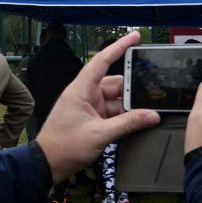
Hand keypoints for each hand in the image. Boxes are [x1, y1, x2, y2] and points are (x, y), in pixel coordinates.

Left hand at [37, 32, 160, 179]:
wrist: (48, 165)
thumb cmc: (64, 147)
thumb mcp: (100, 135)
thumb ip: (128, 124)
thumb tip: (152, 115)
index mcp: (81, 90)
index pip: (102, 61)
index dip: (119, 47)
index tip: (135, 37)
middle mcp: (86, 94)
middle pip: (116, 83)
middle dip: (134, 89)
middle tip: (153, 94)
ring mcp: (90, 106)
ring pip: (118, 98)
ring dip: (131, 106)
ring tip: (146, 113)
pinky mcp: (94, 117)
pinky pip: (115, 111)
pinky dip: (126, 115)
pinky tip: (138, 121)